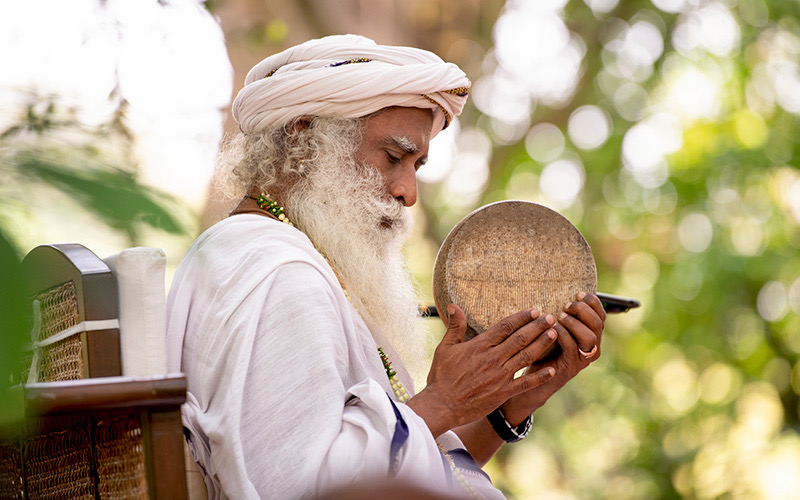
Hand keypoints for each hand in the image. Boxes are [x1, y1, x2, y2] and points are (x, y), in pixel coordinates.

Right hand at [407, 304, 556, 436]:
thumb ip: (454, 327)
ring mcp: (499, 376)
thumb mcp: (445, 348)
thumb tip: (453, 305)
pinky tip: (552, 370)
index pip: (505, 327)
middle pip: (520, 338)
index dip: (521, 317)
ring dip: (541, 344)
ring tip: (554, 334)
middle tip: (551, 317)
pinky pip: (525, 383)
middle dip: (537, 327)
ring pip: (525, 356)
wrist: (442, 405)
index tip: (534, 310)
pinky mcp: (502, 392)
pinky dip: (539, 377)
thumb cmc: (441, 377)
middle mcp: (493, 359)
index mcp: (479, 346)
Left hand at [501, 291, 605, 424]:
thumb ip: (560, 315)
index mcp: (591, 334)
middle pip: (599, 323)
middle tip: (567, 306)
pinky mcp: (571, 367)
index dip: (593, 302)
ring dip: (575, 323)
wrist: (532, 379)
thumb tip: (559, 291)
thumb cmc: (541, 350)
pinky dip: (563, 335)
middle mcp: (592, 347)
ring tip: (560, 316)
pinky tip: (552, 328)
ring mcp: (583, 359)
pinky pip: (572, 347)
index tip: (578, 293)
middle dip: (583, 310)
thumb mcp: (553, 329)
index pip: (601, 315)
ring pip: (590, 336)